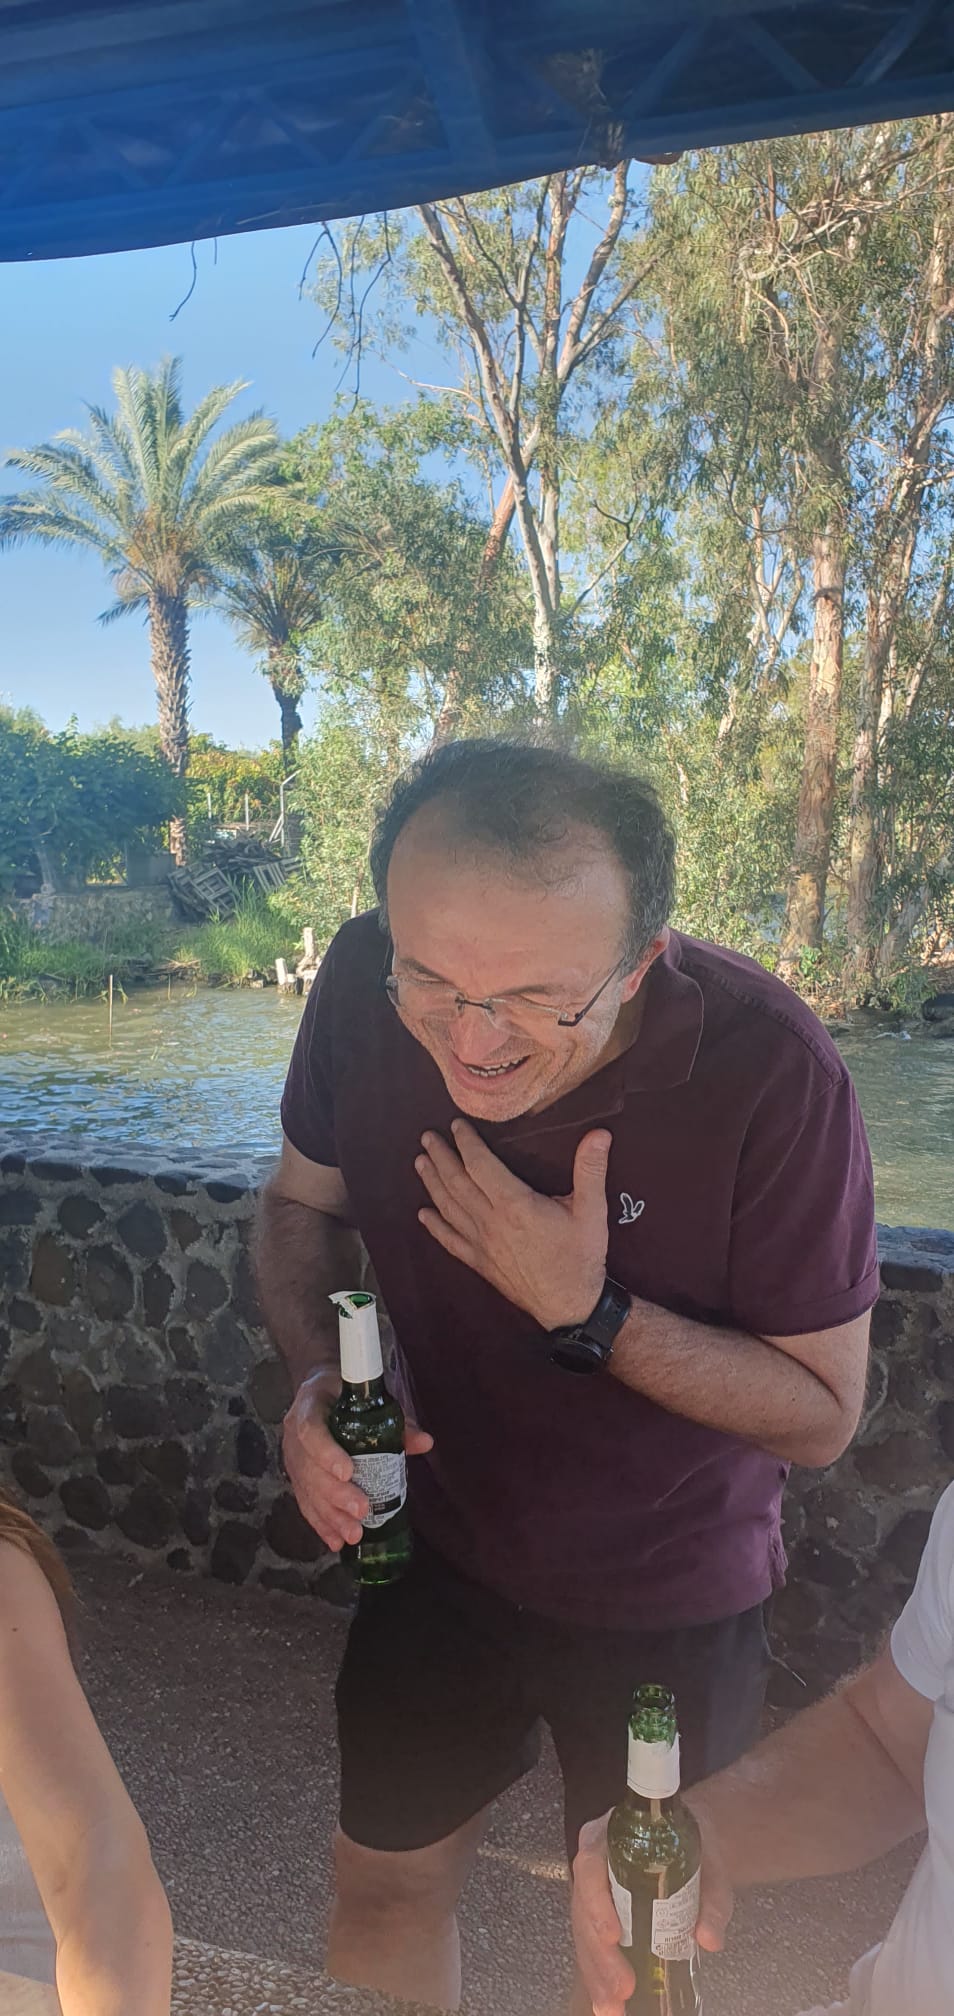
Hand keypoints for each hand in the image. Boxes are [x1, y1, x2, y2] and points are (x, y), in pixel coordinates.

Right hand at [281, 1369, 432, 1551]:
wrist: (320, 1391)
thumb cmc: (347, 1393)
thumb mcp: (369, 1398)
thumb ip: (395, 1421)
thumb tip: (425, 1442)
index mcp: (309, 1406)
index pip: (311, 1430)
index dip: (326, 1454)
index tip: (348, 1472)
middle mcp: (294, 1434)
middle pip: (310, 1469)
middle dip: (335, 1495)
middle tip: (360, 1511)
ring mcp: (292, 1457)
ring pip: (306, 1491)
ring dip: (329, 1516)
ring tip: (353, 1534)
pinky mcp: (295, 1477)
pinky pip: (305, 1503)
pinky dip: (320, 1523)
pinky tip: (335, 1541)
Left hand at [415, 1119, 610, 1330]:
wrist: (570, 1305)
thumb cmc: (581, 1257)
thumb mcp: (592, 1211)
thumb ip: (591, 1170)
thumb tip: (599, 1134)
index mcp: (514, 1204)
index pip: (481, 1165)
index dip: (466, 1143)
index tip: (456, 1125)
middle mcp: (491, 1222)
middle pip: (457, 1183)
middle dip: (441, 1157)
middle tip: (427, 1137)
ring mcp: (482, 1244)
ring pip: (449, 1208)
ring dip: (432, 1183)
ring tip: (420, 1162)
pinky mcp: (481, 1263)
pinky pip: (450, 1241)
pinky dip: (435, 1226)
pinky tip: (422, 1215)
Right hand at [571, 1811, 734, 2015]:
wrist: (690, 1841)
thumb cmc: (694, 1844)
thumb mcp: (710, 1864)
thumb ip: (713, 1899)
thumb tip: (709, 1939)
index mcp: (612, 1836)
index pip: (591, 1867)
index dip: (597, 1904)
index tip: (614, 1936)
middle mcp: (595, 1860)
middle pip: (583, 1909)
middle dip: (600, 1956)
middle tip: (622, 1989)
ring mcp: (594, 1888)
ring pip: (583, 1933)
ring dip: (597, 1973)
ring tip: (612, 2007)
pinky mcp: (600, 1912)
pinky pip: (592, 1943)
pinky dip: (599, 1975)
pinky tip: (607, 2002)